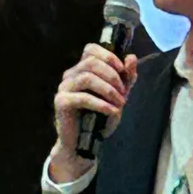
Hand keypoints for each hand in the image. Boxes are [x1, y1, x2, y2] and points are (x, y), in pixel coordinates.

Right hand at [49, 46, 137, 181]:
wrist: (84, 143)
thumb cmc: (100, 118)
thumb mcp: (119, 96)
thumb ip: (126, 77)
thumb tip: (131, 57)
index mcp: (82, 69)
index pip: (90, 49)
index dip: (108, 55)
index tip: (122, 69)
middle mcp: (70, 75)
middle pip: (91, 62)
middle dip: (112, 75)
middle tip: (124, 92)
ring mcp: (64, 88)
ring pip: (87, 77)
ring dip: (108, 89)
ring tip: (120, 102)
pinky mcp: (61, 102)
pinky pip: (82, 97)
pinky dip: (101, 104)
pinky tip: (112, 111)